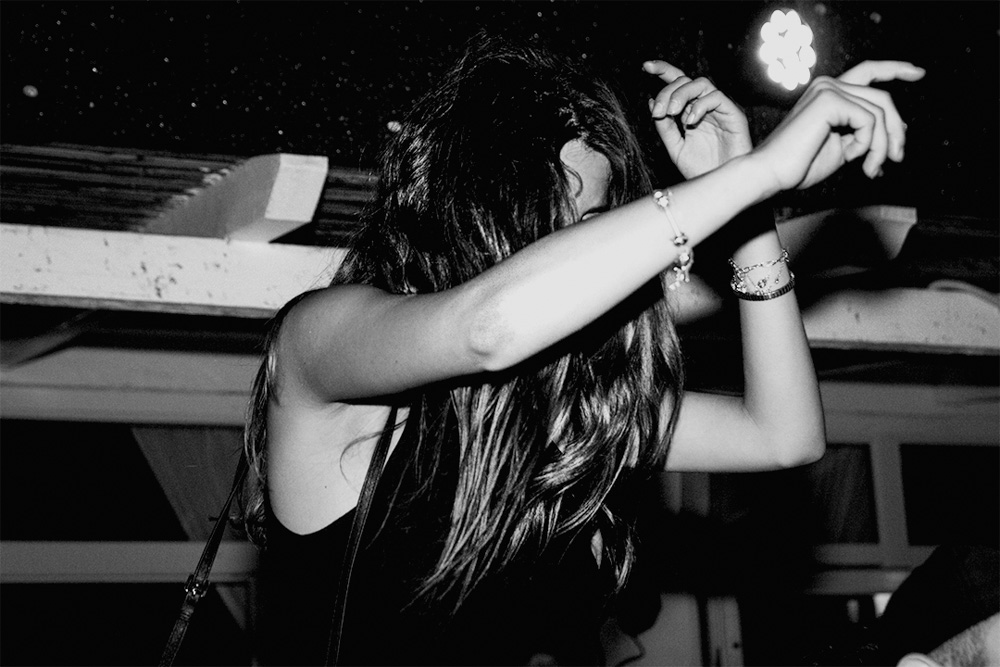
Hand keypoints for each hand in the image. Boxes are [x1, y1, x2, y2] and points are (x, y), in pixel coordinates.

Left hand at [644, 60, 752, 178]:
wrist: (722, 186)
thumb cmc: (702, 170)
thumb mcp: (675, 148)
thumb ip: (664, 127)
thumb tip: (651, 102)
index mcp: (690, 111)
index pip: (678, 83)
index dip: (664, 70)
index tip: (646, 66)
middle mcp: (705, 106)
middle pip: (686, 81)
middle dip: (667, 91)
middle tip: (658, 112)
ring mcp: (720, 109)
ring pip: (701, 83)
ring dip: (681, 94)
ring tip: (671, 113)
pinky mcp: (734, 114)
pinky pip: (716, 98)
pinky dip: (699, 106)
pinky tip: (689, 122)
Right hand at [753, 60, 924, 190]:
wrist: (771, 174)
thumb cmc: (799, 166)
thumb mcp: (841, 149)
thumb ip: (864, 137)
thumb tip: (897, 137)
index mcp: (828, 92)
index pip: (869, 72)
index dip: (895, 69)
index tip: (918, 74)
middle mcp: (828, 84)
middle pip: (882, 97)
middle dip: (896, 129)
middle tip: (898, 158)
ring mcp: (828, 89)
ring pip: (879, 111)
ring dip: (882, 145)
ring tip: (872, 169)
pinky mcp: (829, 100)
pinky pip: (868, 120)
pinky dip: (867, 144)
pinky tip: (853, 158)